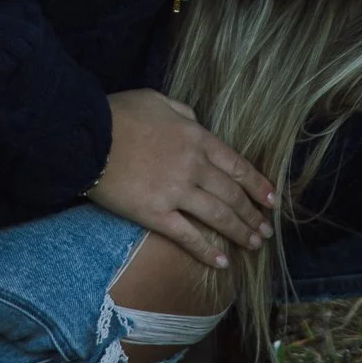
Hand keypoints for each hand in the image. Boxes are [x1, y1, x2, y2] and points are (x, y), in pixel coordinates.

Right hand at [86, 90, 276, 267]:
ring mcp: (176, 191)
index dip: (257, 185)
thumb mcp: (159, 100)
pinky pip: (188, 236)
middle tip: (267, 230)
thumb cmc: (121, 114)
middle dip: (253, 214)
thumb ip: (183, 112)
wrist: (89, 135)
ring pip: (218, 216)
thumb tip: (196, 122)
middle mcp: (194, 165)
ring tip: (255, 245)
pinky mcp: (156, 214)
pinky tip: (222, 262)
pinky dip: (207, 251)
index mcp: (197, 137)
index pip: (237, 165)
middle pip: (232, 194)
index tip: (272, 200)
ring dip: (240, 232)